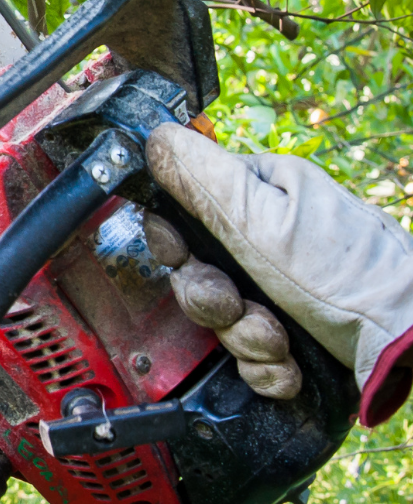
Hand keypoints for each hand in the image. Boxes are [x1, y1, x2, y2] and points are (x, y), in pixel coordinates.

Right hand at [146, 122, 412, 424]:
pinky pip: (252, 356)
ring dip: (245, 339)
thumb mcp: (262, 219)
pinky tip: (291, 365)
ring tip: (279, 342)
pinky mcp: (297, 335)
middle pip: (199, 274)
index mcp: (261, 193)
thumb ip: (201, 178)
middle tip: (240, 306)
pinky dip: (268, 368)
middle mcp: (272, 238)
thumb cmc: (349, 276)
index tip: (183, 259)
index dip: (174, 243)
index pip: (184, 212)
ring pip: (224, 320)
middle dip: (215, 302)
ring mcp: (285, 289)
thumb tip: (154, 136)